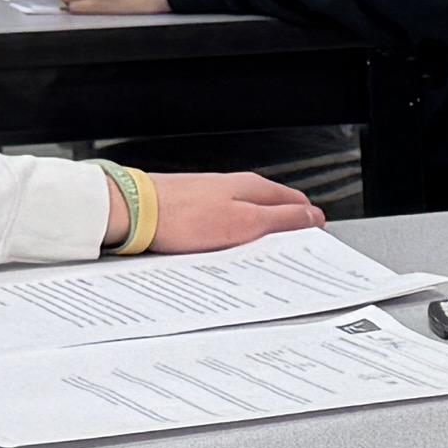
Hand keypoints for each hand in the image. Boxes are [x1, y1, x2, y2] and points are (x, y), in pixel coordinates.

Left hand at [140, 168, 324, 250]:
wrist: (135, 211)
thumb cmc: (183, 216)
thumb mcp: (243, 223)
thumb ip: (280, 220)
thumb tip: (311, 216)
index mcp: (254, 187)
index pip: (297, 202)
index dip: (309, 224)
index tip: (313, 247)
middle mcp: (236, 187)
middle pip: (274, 210)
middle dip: (285, 233)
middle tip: (288, 260)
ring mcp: (215, 196)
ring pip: (250, 217)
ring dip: (258, 237)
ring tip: (258, 260)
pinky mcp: (197, 207)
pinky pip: (227, 223)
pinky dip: (234, 238)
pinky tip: (227, 253)